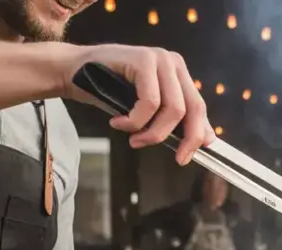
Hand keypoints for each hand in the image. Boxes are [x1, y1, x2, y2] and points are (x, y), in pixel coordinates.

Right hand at [64, 44, 214, 164]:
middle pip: (192, 109)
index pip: (199, 108)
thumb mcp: (147, 110)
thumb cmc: (109, 91)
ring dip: (152, 132)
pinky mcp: (143, 59)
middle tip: (175, 158)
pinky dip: (135, 120)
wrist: (73, 71)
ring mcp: (159, 59)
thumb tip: (207, 140)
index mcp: (179, 75)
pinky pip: (149, 102)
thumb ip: (176, 121)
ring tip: (133, 138)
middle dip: (184, 139)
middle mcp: (173, 64)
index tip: (186, 157)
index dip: (198, 135)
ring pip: (172, 109)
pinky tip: (118, 122)